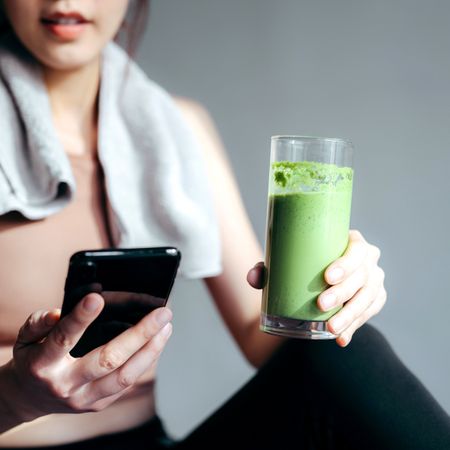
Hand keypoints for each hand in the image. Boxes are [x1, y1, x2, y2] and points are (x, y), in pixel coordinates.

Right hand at [4, 293, 171, 421]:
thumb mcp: (26, 337)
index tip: (98, 298)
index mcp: (43, 365)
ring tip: (167, 327)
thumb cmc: (33, 358)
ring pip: (125, 376)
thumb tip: (58, 312)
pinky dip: (145, 361)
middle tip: (162, 313)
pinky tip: (157, 342)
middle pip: (108, 360)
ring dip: (151, 350)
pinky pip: (127, 383)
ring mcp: (84, 398)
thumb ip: (39, 322)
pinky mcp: (97, 404)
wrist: (28, 397)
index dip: (80, 318)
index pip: (64, 339)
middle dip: (140, 334)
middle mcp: (65, 385)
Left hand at [247, 230, 385, 346]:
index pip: (357, 250)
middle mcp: (368, 261)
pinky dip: (354, 327)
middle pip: (362, 276)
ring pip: (368, 298)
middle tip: (321, 304)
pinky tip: (341, 338)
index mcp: (352, 242)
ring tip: (331, 328)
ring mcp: (374, 281)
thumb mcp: (287, 262)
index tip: (327, 276)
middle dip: (342, 292)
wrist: (318, 276)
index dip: (346, 263)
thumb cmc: (302, 264)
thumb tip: (253, 277)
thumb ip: (267, 269)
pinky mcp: (374, 300)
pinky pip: (368, 314)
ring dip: (350, 315)